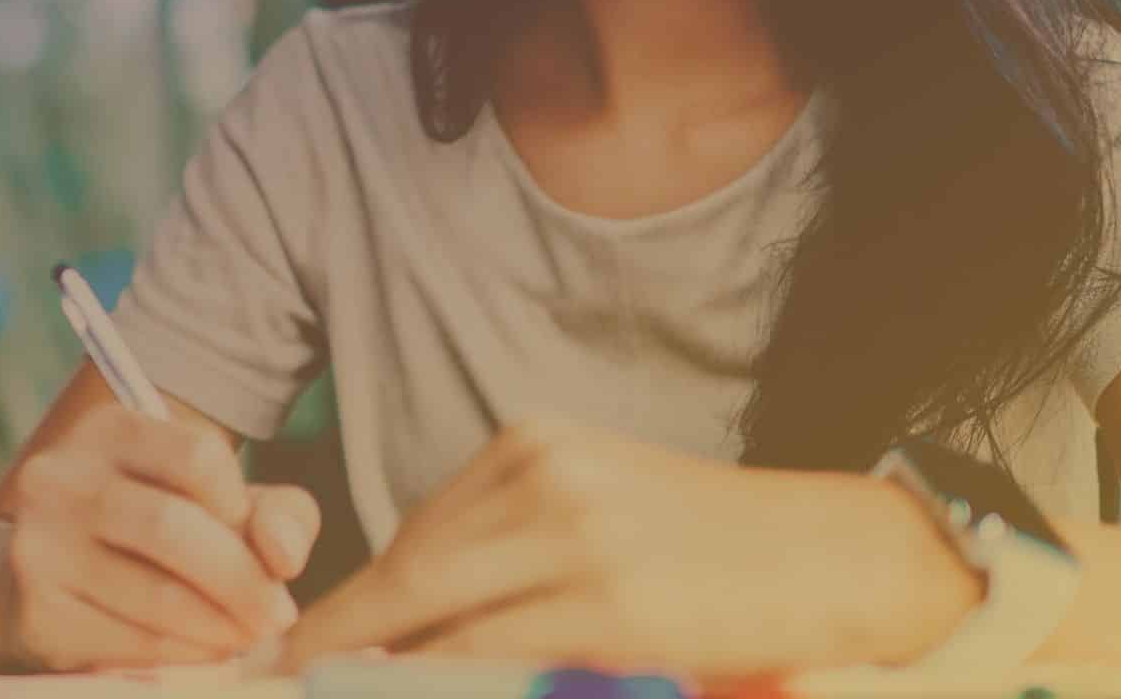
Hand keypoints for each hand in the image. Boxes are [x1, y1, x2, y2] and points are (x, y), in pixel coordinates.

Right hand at [0, 403, 316, 670]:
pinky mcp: (34, 612)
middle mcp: (60, 478)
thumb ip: (276, 514)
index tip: (251, 537)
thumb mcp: (218, 504)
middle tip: (278, 616)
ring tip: (248, 636)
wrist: (44, 584)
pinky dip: (183, 654)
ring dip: (220, 627)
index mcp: (109, 430)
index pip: (197, 455)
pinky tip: (205, 652)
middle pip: (172, 527)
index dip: (240, 503)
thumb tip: (284, 556)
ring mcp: (38, 546)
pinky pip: (130, 642)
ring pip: (155, 594)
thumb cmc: (154, 536)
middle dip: (241, 580)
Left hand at [278, 412, 978, 678]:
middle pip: (406, 571)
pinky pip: (495, 657)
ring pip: (437, 616)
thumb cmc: (709, 547)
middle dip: (339, 638)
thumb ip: (505, 546)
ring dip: (379, 669)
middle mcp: (545, 477)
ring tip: (337, 691)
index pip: (413, 534)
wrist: (835, 554)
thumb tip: (407, 622)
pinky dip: (442, 684)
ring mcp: (576, 538)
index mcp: (533, 446)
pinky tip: (411, 693)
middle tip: (284, 675)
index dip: (347, 601)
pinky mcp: (612, 605)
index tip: (293, 645)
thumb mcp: (594, 510)